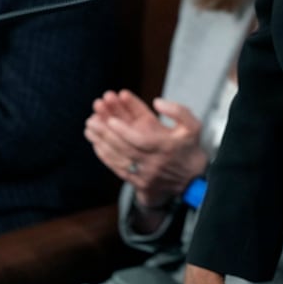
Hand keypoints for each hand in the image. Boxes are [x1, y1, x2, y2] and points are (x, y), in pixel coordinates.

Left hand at [84, 90, 207, 209]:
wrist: (192, 179)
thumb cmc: (190, 148)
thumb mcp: (193, 125)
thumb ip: (178, 110)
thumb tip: (157, 102)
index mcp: (165, 147)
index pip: (140, 140)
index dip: (124, 131)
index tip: (111, 120)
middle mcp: (152, 162)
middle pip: (124, 148)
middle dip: (106, 134)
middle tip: (92, 120)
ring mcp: (144, 174)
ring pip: (118, 158)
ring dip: (102, 143)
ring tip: (89, 128)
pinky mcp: (138, 182)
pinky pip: (118, 169)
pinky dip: (106, 157)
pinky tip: (96, 145)